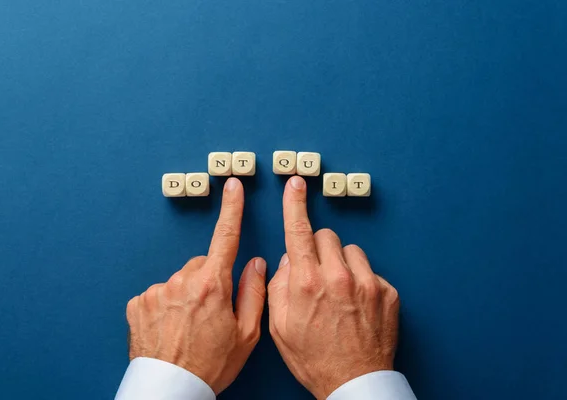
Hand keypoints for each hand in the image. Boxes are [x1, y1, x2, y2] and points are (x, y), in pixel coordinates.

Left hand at [126, 178, 265, 394]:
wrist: (170, 389)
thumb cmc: (211, 365)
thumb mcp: (245, 334)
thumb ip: (254, 292)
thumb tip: (255, 262)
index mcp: (212, 286)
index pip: (226, 237)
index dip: (232, 209)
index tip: (232, 186)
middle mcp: (182, 281)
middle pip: (200, 265)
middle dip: (208, 279)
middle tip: (211, 312)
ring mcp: (157, 291)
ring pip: (178, 280)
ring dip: (185, 294)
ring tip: (187, 326)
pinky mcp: (138, 302)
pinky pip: (157, 294)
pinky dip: (165, 305)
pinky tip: (169, 327)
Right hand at [268, 176, 399, 399]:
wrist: (354, 382)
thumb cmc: (314, 358)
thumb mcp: (280, 326)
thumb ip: (279, 285)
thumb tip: (288, 260)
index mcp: (308, 283)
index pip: (299, 231)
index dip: (295, 204)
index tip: (296, 184)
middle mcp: (339, 277)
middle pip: (326, 236)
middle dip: (317, 249)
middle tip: (316, 273)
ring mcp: (367, 283)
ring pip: (350, 251)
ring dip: (341, 263)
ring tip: (338, 292)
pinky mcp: (388, 292)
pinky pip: (370, 270)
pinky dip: (360, 280)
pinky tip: (356, 304)